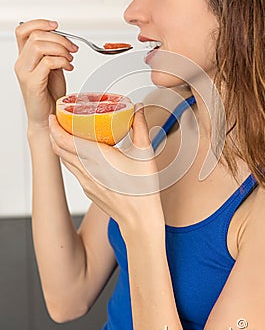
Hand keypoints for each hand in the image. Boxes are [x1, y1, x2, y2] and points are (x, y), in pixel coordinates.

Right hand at [14, 19, 78, 130]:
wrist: (48, 118)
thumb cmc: (50, 95)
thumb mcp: (53, 69)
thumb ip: (54, 53)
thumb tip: (63, 40)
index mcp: (25, 58)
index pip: (23, 30)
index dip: (39, 23)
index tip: (56, 25)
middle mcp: (21, 63)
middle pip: (35, 36)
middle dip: (59, 38)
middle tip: (72, 48)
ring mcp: (25, 73)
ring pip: (39, 46)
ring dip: (60, 49)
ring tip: (70, 59)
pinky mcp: (33, 83)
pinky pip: (47, 63)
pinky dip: (62, 61)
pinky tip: (68, 68)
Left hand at [48, 104, 163, 233]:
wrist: (139, 220)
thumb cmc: (142, 190)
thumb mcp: (145, 153)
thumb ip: (140, 127)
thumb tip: (138, 109)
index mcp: (97, 158)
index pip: (64, 140)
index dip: (55, 127)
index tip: (54, 115)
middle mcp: (86, 170)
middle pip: (59, 149)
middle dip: (55, 132)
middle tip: (59, 120)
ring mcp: (85, 181)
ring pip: (64, 159)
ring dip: (61, 145)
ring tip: (68, 133)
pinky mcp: (88, 189)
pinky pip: (73, 169)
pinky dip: (70, 157)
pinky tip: (82, 153)